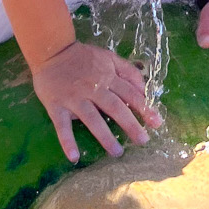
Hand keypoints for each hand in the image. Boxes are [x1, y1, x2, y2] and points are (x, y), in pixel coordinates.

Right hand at [32, 42, 160, 162]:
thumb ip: (127, 71)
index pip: (130, 93)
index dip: (144, 108)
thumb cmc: (83, 57)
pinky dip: (67, 142)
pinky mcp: (56, 106)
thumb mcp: (109, 57)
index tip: (157, 122)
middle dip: (130, 125)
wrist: (52, 51)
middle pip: (115, 108)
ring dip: (105, 137)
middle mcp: (93, 88)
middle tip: (143, 141)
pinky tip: (74, 157)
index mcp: (107, 77)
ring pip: (92, 119)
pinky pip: (62, 126)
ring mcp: (74, 99)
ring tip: (117, 152)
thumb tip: (144, 88)